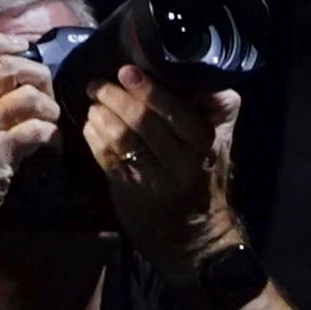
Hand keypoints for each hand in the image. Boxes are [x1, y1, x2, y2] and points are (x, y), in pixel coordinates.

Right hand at [0, 34, 63, 247]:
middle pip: (5, 67)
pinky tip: (53, 143)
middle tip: (47, 87)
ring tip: (52, 118)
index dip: (0, 41)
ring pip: (27, 96)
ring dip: (49, 105)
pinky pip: (36, 130)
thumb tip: (7, 89)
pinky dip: (52, 134)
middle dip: (35, 72)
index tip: (23, 43)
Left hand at [88, 75, 242, 279]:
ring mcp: (153, 180)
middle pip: (143, 122)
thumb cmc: (204, 180)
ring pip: (122, 139)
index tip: (127, 72)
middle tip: (97, 84)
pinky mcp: (130, 192)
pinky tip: (90, 124)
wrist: (193, 237)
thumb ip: (217, 111)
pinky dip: (94, 137)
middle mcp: (181, 163)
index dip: (149, 92)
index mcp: (204, 146)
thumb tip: (202, 74)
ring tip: (93, 102)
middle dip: (116, 98)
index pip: (176, 113)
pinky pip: (107, 158)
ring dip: (101, 115)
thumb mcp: (220, 145)